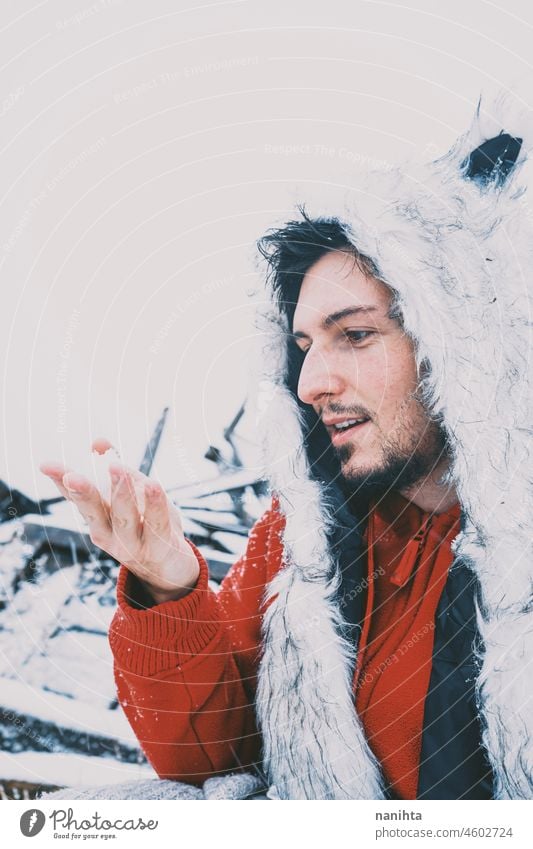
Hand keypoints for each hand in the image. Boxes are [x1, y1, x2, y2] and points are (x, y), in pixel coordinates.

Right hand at [40, 439, 199, 603]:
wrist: (170, 569)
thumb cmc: (146, 526)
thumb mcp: (131, 496)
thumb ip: (114, 469)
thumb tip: (97, 442)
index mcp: (99, 521)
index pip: (76, 499)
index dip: (61, 482)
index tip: (46, 465)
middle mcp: (110, 535)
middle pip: (94, 512)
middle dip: (84, 493)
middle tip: (73, 475)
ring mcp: (134, 545)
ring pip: (125, 518)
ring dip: (120, 493)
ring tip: (116, 468)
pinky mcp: (160, 547)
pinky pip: (157, 523)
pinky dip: (155, 504)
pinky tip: (152, 484)